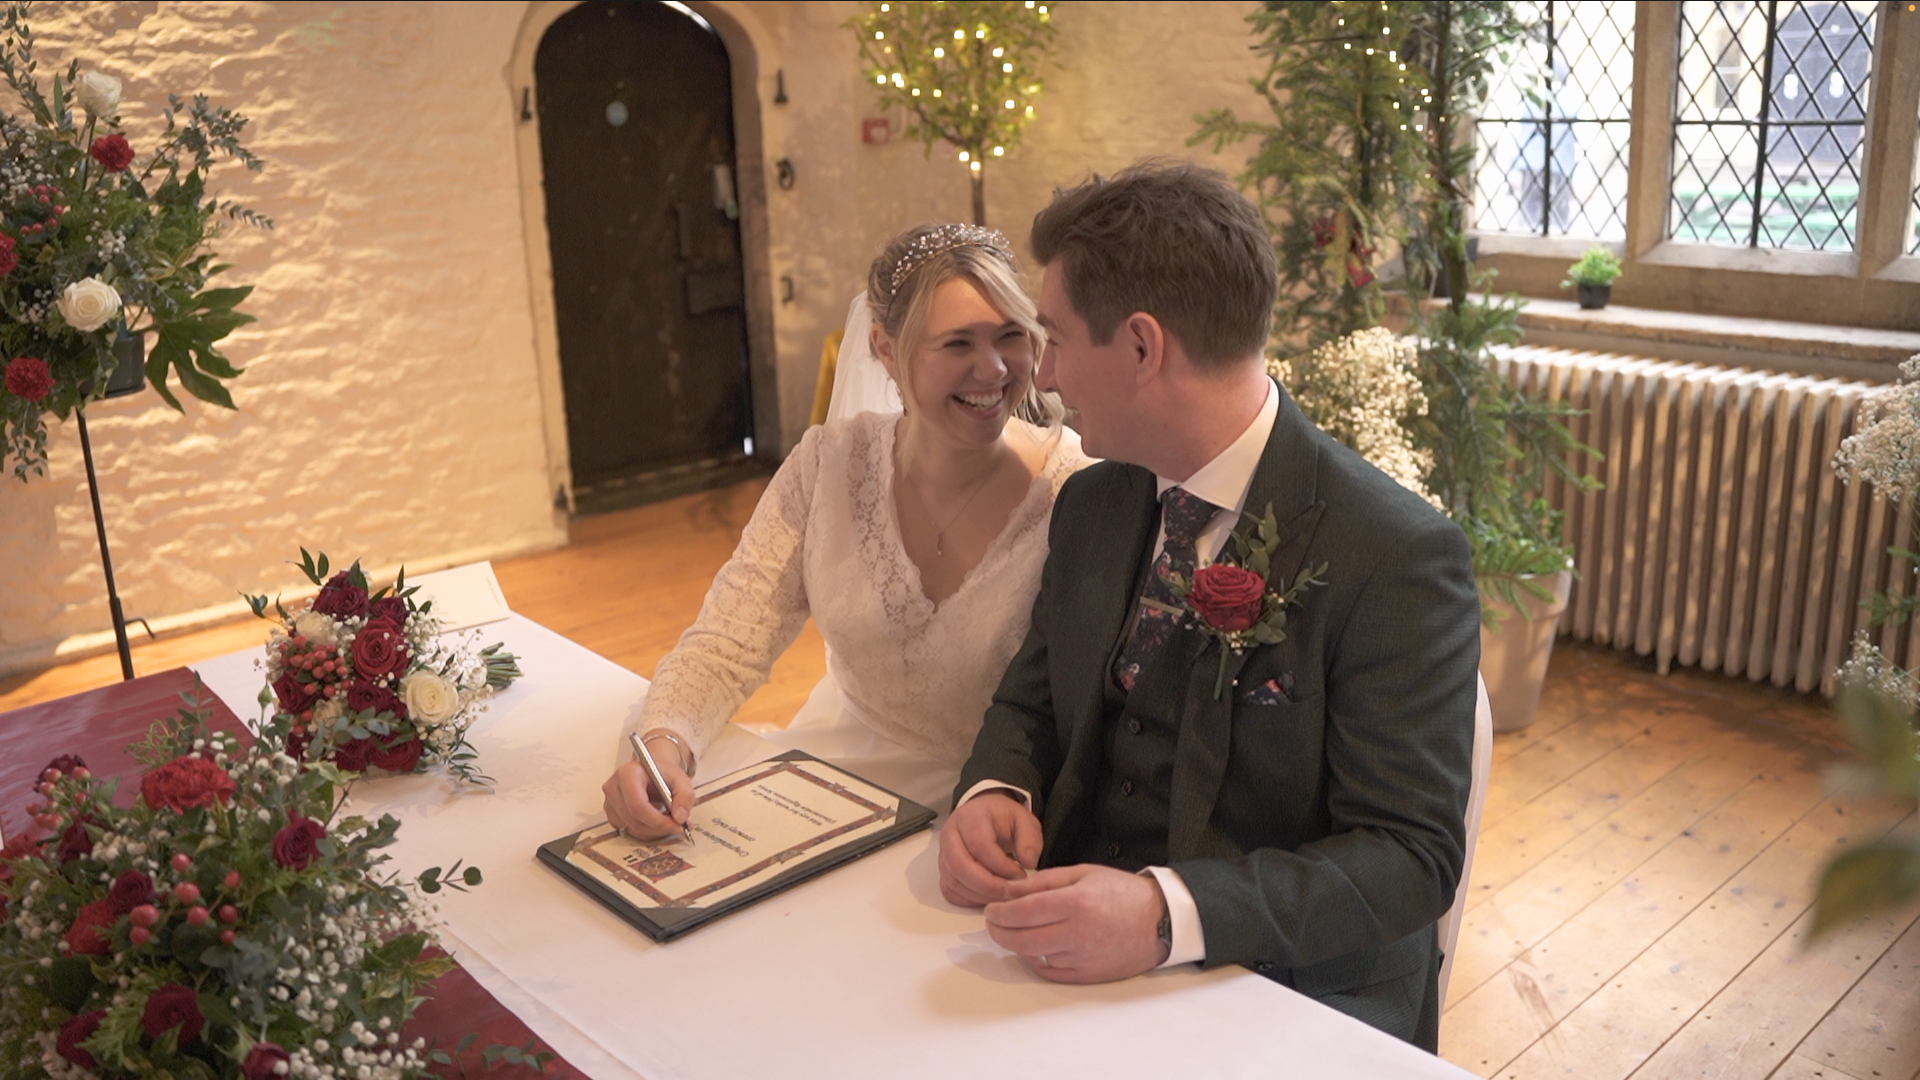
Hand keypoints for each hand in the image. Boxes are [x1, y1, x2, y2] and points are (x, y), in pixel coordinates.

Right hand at [600, 730, 694, 839]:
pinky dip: (644, 831)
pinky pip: (627, 830)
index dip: (658, 821)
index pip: (638, 806)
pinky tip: (653, 820)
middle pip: (634, 820)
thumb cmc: (663, 773)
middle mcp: (613, 788)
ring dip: (653, 831)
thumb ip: (685, 796)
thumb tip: (680, 818)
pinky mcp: (610, 813)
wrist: (650, 771)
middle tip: (677, 826)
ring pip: (631, 828)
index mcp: (627, 774)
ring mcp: (609, 802)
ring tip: (667, 820)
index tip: (676, 824)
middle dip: (658, 828)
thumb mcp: (681, 779)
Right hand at [938, 790, 1041, 906]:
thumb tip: (1028, 863)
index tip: (1021, 875)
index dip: (1001, 866)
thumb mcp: (1024, 821)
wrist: (983, 816)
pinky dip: (970, 900)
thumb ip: (1030, 839)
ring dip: (981, 895)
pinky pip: (951, 892)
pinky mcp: (943, 872)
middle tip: (1011, 893)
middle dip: (988, 886)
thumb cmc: (1003, 819)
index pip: (979, 846)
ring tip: (1004, 897)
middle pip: (960, 866)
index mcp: (969, 817)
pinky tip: (990, 898)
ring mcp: (943, 855)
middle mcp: (949, 835)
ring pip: (954, 882)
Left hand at [984, 864, 1169, 982]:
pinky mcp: (1088, 975)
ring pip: (1033, 956)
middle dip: (998, 931)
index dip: (998, 913)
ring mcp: (1082, 957)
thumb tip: (1009, 890)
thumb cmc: (1121, 892)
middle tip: (993, 923)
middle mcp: (1076, 933)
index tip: (990, 909)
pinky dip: (1036, 962)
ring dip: (1015, 945)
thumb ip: (1044, 881)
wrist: (1160, 920)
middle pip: (1020, 939)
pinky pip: (1050, 973)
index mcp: (1075, 903)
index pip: (1022, 912)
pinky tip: (1033, 949)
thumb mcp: (1083, 873)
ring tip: (1012, 933)